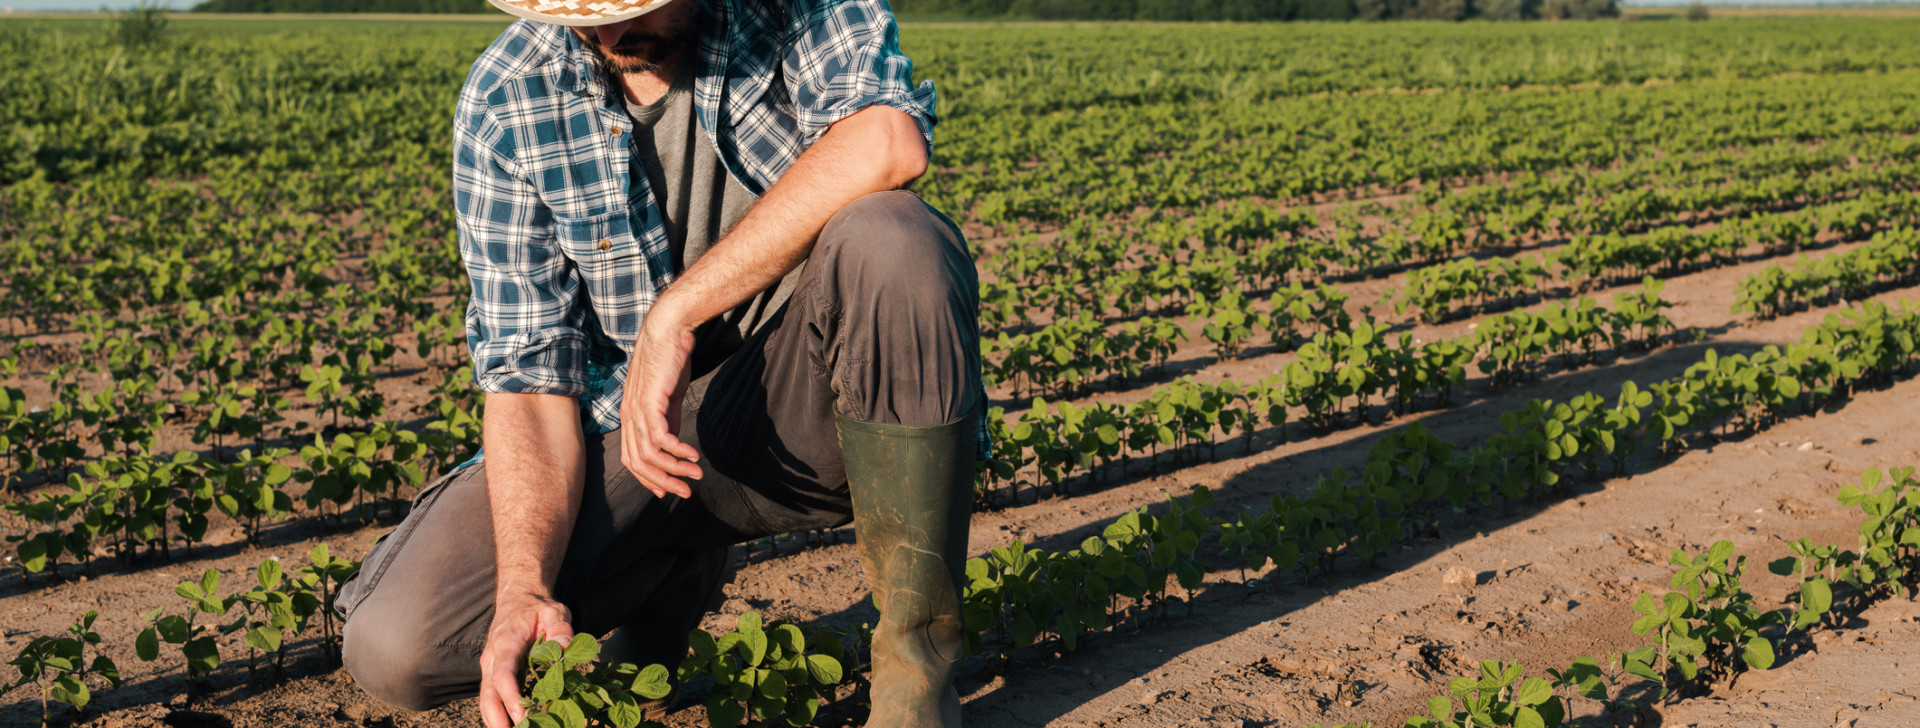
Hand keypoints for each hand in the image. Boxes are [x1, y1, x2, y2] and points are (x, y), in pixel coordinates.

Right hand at [479, 591, 574, 727]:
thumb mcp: (555, 611)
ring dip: (495, 721)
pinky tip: (511, 726)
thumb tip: (564, 647)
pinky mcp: (493, 673)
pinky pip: (491, 697)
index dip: (510, 697)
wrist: (518, 599)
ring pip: (486, 699)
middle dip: (497, 719)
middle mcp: (492, 657)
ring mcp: (490, 666)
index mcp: (506, 643)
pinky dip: (497, 714)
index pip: (502, 675)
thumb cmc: (538, 608)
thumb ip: (560, 628)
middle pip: (488, 694)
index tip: (522, 717)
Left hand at [620, 315, 701, 497]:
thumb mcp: (668, 394)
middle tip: (686, 493)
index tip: (669, 491)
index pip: (631, 458)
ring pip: (649, 455)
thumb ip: (669, 418)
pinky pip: (661, 439)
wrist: (669, 328)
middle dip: (662, 483)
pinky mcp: (650, 402)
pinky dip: (678, 452)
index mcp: (630, 415)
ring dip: (674, 471)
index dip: (649, 478)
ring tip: (697, 475)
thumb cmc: (671, 358)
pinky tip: (694, 456)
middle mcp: (628, 415)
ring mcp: (637, 410)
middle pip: (638, 463)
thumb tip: (673, 442)